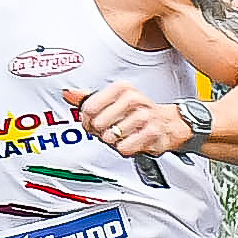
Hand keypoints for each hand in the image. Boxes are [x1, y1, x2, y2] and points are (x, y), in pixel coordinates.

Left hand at [65, 81, 193, 157]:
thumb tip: (68, 93)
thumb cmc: (139, 112)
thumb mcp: (114, 99)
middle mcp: (133, 99)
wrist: (169, 123)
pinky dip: (125, 149)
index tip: (92, 122)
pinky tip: (131, 141)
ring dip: (114, 141)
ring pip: (110, 138)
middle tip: (109, 130)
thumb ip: (89, 97)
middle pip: (97, 124)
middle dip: (100, 132)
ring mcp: (143, 116)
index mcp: (122, 88)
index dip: (86, 120)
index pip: (89, 107)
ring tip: (123, 135)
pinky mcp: (151, 133)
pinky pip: (124, 148)